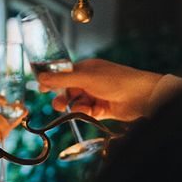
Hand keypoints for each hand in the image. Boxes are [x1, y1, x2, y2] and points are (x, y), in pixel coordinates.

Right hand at [36, 58, 163, 120]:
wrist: (141, 96)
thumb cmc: (117, 80)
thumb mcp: (85, 78)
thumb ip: (61, 79)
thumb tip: (41, 78)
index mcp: (86, 69)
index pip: (64, 74)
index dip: (52, 81)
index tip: (41, 89)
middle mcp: (90, 81)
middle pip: (68, 91)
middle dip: (63, 98)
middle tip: (59, 105)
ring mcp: (96, 95)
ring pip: (76, 103)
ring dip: (76, 107)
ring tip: (81, 109)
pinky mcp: (101, 109)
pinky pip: (86, 112)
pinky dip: (86, 113)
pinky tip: (91, 112)